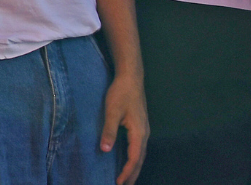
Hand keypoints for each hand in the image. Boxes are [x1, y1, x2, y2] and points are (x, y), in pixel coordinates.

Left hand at [99, 70, 148, 184]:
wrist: (131, 77)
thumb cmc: (121, 93)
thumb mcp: (112, 111)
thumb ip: (109, 131)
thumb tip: (106, 150)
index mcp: (139, 132)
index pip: (134, 158)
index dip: (127, 172)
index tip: (118, 183)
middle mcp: (144, 133)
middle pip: (140, 159)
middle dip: (133, 174)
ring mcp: (144, 129)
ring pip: (141, 153)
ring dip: (135, 167)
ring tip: (127, 178)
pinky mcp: (141, 125)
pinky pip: (139, 147)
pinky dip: (135, 158)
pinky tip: (129, 160)